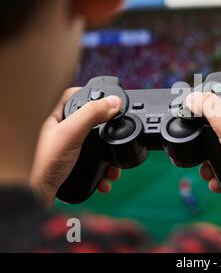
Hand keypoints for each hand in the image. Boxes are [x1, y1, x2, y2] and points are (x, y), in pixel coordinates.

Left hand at [30, 88, 122, 207]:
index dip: (92, 95)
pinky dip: (102, 171)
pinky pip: (91, 164)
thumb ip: (91, 114)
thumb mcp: (70, 134)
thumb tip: (114, 101)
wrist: (34, 196)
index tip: (109, 103)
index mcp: (55, 117)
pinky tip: (105, 178)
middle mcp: (59, 132)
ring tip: (114, 167)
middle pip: (89, 122)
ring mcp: (65, 150)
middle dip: (106, 132)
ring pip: (93, 146)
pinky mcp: (69, 166)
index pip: (74, 96)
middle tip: (114, 137)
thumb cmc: (41, 164)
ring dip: (107, 157)